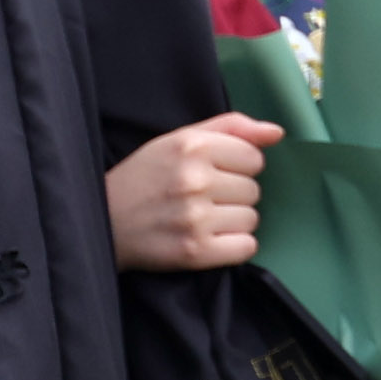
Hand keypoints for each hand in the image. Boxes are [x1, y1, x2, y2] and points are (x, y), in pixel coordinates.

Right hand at [106, 117, 277, 271]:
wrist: (104, 222)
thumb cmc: (144, 178)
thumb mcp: (179, 140)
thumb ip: (230, 128)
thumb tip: (276, 133)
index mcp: (192, 146)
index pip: (254, 157)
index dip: (237, 166)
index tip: (213, 173)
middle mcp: (195, 179)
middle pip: (253, 189)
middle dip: (233, 194)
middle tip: (202, 198)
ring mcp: (196, 217)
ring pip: (252, 219)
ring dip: (233, 221)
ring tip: (203, 219)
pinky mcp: (196, 251)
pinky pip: (246, 247)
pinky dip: (233, 246)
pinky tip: (209, 238)